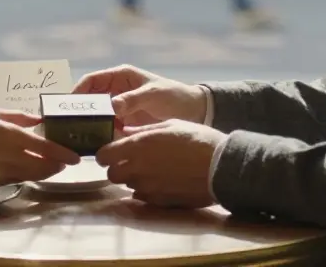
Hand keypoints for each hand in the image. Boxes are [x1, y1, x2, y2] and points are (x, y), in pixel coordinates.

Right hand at [0, 109, 79, 184]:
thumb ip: (20, 117)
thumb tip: (39, 120)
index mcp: (9, 135)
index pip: (44, 148)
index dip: (63, 154)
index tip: (76, 157)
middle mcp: (8, 156)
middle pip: (44, 167)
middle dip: (58, 165)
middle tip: (66, 159)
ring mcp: (2, 172)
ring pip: (34, 176)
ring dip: (47, 171)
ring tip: (53, 163)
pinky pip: (21, 179)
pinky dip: (31, 174)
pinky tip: (31, 166)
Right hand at [72, 64, 207, 126]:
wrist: (193, 111)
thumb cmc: (173, 95)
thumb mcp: (153, 94)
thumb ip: (132, 100)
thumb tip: (111, 106)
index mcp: (120, 76)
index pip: (91, 80)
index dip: (77, 91)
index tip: (68, 106)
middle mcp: (116, 91)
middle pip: (90, 99)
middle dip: (80, 110)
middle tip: (69, 125)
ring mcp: (119, 108)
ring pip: (96, 115)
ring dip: (89, 124)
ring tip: (78, 138)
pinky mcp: (124, 123)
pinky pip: (107, 128)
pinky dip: (101, 135)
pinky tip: (96, 145)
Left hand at [96, 120, 226, 208]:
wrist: (222, 167)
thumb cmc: (198, 139)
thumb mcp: (171, 125)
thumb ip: (144, 129)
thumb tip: (127, 131)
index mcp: (138, 146)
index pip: (104, 156)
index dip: (105, 154)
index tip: (112, 152)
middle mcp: (138, 168)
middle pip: (112, 174)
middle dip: (117, 167)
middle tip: (130, 161)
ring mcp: (148, 187)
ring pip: (127, 185)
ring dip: (133, 178)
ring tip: (151, 170)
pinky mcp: (159, 201)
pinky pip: (142, 196)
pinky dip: (146, 190)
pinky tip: (161, 181)